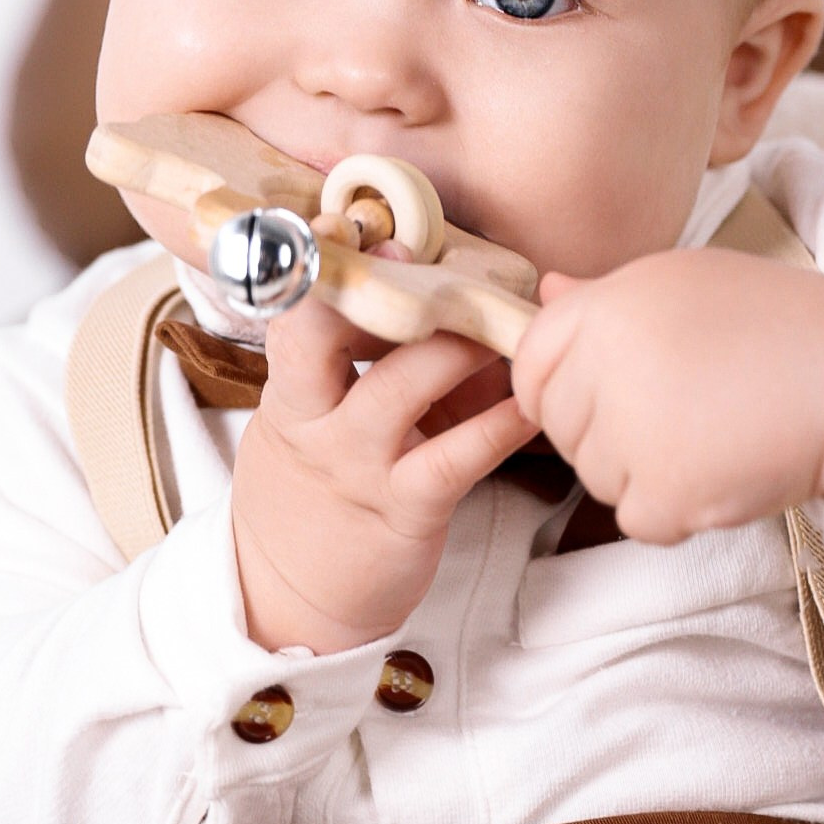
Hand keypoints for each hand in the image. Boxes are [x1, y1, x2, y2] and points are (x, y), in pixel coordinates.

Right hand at [231, 291, 537, 652]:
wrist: (294, 601)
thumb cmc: (322, 487)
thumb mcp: (313, 420)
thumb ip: (352, 360)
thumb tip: (422, 284)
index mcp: (291, 390)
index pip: (289, 315)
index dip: (313, 267)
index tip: (340, 222)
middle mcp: (315, 420)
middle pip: (316, 339)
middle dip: (371, 290)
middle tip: (424, 258)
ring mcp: (357, 464)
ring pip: (397, 388)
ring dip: (454, 345)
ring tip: (500, 317)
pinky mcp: (405, 509)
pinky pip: (458, 456)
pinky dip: (502, 422)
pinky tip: (534, 401)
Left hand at [509, 251, 823, 545]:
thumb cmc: (777, 323)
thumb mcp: (686, 282)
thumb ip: (605, 297)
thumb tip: (544, 294)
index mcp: (610, 307)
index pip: (530, 359)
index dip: (549, 383)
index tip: (592, 394)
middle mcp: (610, 366)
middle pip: (558, 424)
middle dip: (600, 429)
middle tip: (673, 414)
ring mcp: (635, 433)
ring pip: (595, 475)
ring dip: (639, 471)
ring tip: (707, 434)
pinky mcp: (668, 493)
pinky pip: (636, 519)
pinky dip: (673, 511)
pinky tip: (718, 472)